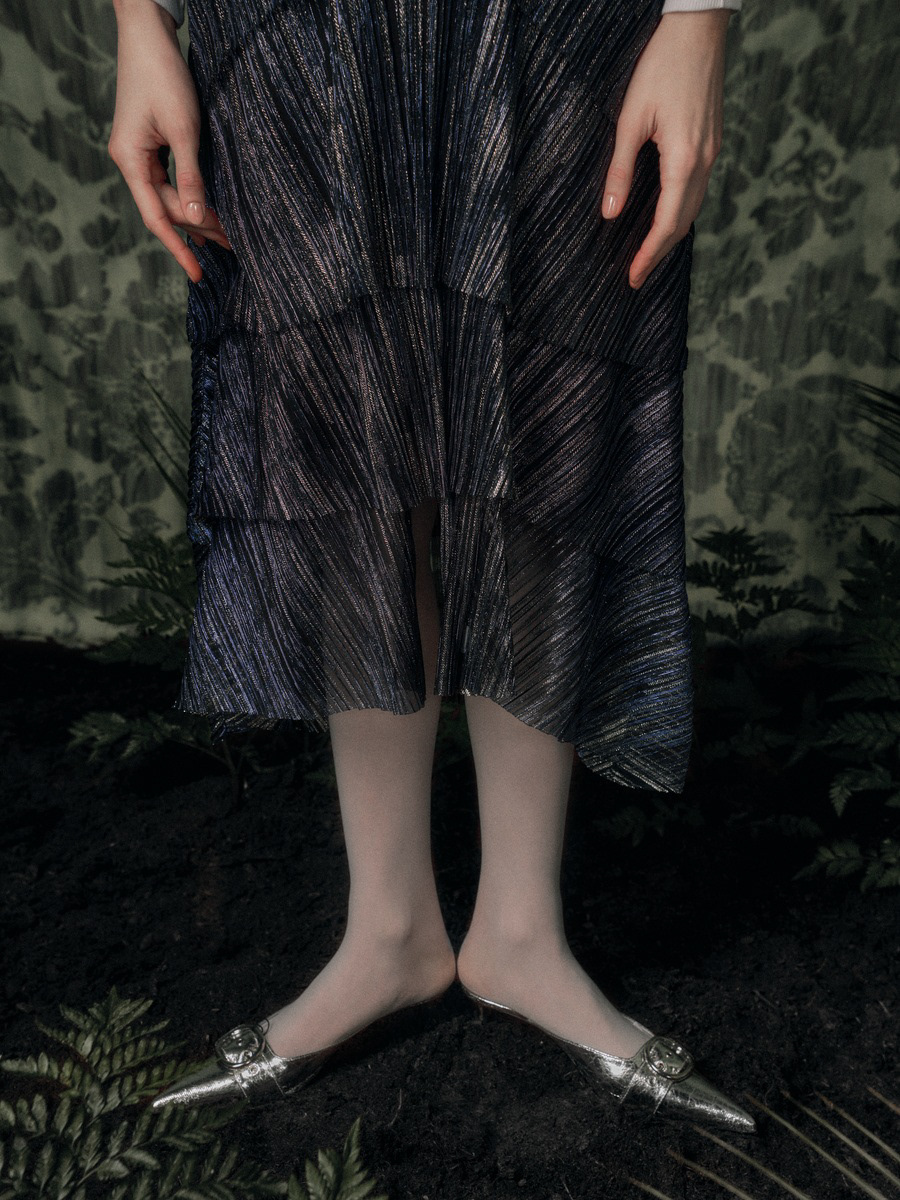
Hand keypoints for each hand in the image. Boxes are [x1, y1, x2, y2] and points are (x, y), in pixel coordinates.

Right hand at [107, 0, 231, 282]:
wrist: (149, 35)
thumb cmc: (164, 75)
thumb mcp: (183, 129)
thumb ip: (191, 176)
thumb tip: (198, 220)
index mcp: (130, 160)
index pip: (156, 218)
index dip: (177, 248)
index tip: (196, 275)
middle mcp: (131, 161)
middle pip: (167, 209)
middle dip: (198, 230)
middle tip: (234, 248)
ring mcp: (140, 154)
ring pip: (171, 197)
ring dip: (198, 216)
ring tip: (228, 237)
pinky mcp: (151, 144)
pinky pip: (171, 181)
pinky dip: (192, 197)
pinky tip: (210, 211)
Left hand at [601, 9, 731, 289]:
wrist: (698, 30)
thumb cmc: (661, 67)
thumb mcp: (630, 120)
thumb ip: (620, 170)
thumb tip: (609, 213)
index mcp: (684, 160)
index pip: (667, 223)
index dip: (649, 254)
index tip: (633, 277)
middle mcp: (705, 161)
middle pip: (683, 223)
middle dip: (659, 253)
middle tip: (637, 277)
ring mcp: (713, 152)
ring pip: (694, 208)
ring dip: (671, 236)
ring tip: (648, 256)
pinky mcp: (712, 142)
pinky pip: (698, 190)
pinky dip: (681, 213)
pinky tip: (666, 219)